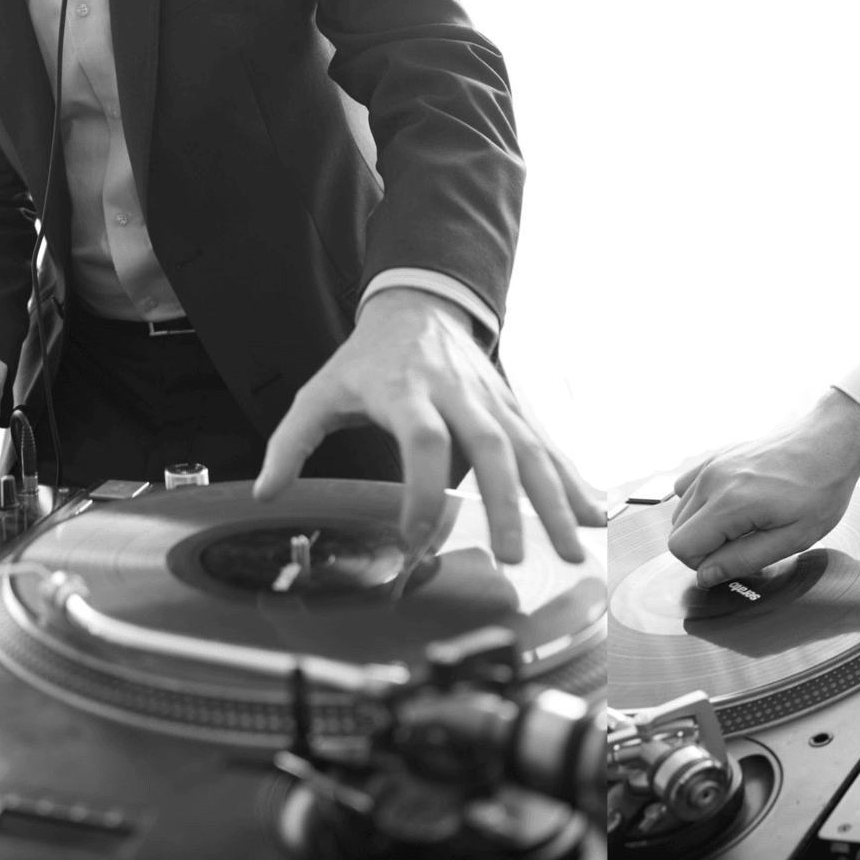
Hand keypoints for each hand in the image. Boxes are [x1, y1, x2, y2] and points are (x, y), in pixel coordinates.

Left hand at [254, 289, 601, 564]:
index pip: (424, 440)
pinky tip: (593, 512)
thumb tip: (266, 492)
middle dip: (508, 503)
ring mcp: (492, 400)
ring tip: (571, 547)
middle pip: (492, 446)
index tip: (418, 541)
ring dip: (554, 499)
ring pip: (530, 448)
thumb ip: (291, 442)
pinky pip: (546, 445)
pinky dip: (573, 479)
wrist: (418, 303)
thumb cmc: (368, 359)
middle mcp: (458, 394)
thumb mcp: (321, 391)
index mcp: (408, 391)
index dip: (424, 490)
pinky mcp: (512, 408)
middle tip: (513, 556)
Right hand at [667, 388, 859, 586]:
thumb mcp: (792, 539)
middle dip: (704, 547)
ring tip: (742, 523)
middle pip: (677, 530)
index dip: (703, 565)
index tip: (732, 561)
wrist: (829, 443)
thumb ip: (743, 560)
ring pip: (681, 510)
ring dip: (703, 525)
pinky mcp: (716, 455)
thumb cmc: (820, 489)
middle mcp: (713, 480)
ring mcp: (711, 464)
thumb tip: (706, 575)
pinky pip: (687, 487)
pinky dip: (701, 503)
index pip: (681, 547)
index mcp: (730, 503)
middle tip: (743, 544)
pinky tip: (731, 505)